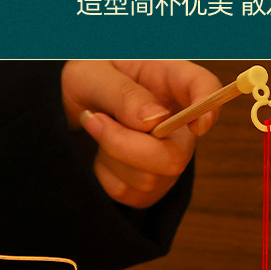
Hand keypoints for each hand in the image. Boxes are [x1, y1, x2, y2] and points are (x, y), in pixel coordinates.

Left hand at [61, 59, 221, 208]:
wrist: (62, 107)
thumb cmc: (82, 81)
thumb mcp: (89, 74)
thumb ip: (122, 94)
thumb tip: (155, 121)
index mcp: (166, 79)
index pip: (203, 86)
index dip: (208, 106)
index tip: (198, 125)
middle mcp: (174, 120)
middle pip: (179, 154)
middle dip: (130, 147)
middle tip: (94, 119)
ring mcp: (166, 155)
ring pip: (153, 179)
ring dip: (111, 156)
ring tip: (95, 127)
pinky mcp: (150, 184)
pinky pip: (133, 195)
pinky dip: (106, 177)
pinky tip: (101, 154)